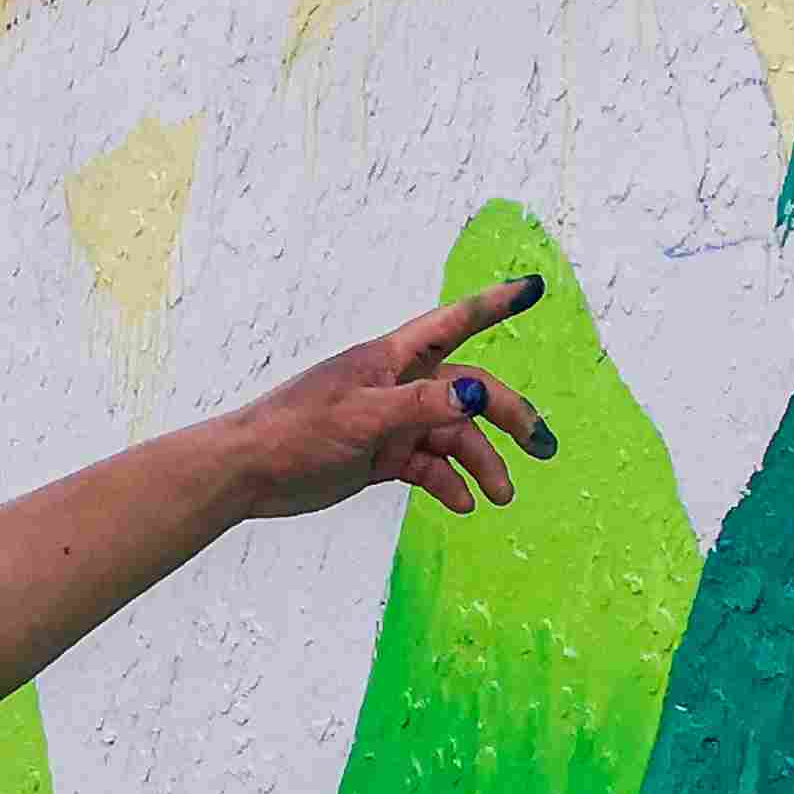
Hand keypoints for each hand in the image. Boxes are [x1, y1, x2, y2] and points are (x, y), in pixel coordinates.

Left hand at [213, 275, 559, 519]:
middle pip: (469, 392)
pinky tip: (465, 504)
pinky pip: (430, 466)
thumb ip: (419, 406)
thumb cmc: (295, 431)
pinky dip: (449, 483)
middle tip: (544, 447)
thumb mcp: (361, 417)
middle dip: (509, 416)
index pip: (454, 322)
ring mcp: (392, 421)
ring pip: (454, 436)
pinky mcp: (382, 456)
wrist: (249, 473)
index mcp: (392, 359)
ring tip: (501, 496)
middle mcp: (398, 385)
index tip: (533, 289)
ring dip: (482, 463)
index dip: (495, 305)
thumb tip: (474, 393)